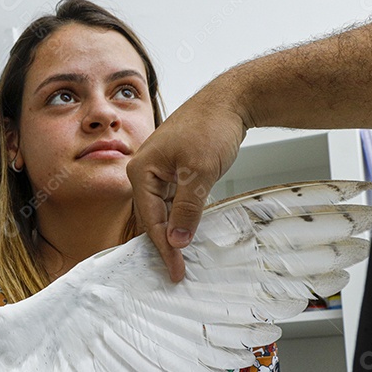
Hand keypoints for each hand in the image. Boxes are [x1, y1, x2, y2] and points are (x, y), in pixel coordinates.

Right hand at [127, 83, 248, 281]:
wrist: (230, 101)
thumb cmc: (211, 126)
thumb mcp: (201, 171)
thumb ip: (187, 208)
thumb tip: (176, 240)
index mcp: (141, 170)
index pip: (151, 218)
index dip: (164, 247)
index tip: (176, 270)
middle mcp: (144, 171)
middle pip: (152, 217)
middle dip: (164, 244)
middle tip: (177, 271)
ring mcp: (158, 171)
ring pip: (162, 211)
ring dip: (172, 233)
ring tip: (181, 258)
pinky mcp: (173, 171)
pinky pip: (172, 201)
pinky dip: (180, 218)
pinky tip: (186, 233)